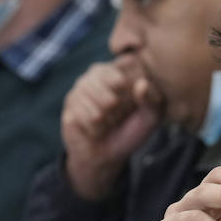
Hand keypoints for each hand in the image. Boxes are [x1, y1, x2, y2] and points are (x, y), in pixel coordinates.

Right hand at [60, 62, 164, 200]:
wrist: (107, 157)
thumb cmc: (130, 131)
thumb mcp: (150, 118)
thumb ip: (152, 101)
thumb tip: (142, 84)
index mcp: (117, 71)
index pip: (123, 63)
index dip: (128, 84)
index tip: (132, 102)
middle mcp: (96, 74)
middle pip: (104, 76)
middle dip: (115, 101)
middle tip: (117, 114)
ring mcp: (79, 89)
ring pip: (92, 95)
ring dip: (104, 116)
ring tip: (107, 123)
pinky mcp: (69, 106)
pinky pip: (82, 113)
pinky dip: (94, 126)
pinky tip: (95, 130)